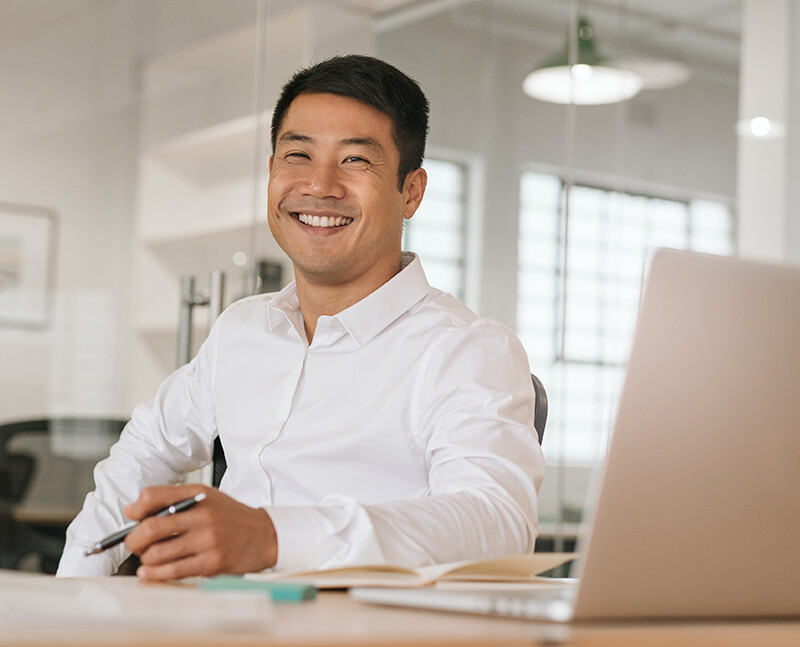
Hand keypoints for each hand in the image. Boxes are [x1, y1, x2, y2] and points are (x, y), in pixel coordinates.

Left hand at [123, 485, 276, 580]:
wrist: (265, 535)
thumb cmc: (231, 518)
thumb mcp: (206, 498)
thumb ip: (171, 499)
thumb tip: (132, 510)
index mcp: (198, 495)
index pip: (153, 496)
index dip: (136, 508)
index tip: (133, 517)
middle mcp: (203, 515)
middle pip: (150, 528)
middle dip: (133, 540)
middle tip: (135, 543)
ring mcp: (207, 540)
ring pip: (157, 553)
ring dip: (145, 559)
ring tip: (149, 558)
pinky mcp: (211, 563)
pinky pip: (172, 571)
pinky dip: (154, 574)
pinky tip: (151, 572)